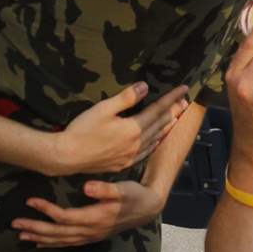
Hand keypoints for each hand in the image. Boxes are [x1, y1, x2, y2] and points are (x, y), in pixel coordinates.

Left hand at [12, 179, 161, 246]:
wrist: (147, 208)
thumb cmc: (134, 195)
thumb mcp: (123, 188)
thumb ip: (105, 189)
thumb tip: (86, 187)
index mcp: (95, 218)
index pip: (64, 217)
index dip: (46, 210)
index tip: (30, 201)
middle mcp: (90, 231)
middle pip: (57, 233)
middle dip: (35, 228)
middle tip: (15, 223)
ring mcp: (90, 236)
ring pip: (60, 241)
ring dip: (40, 238)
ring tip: (21, 235)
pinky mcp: (91, 237)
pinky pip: (68, 244)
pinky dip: (52, 244)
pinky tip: (40, 244)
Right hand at [48, 83, 188, 176]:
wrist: (67, 157)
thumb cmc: (82, 130)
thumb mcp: (103, 108)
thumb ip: (126, 98)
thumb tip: (145, 87)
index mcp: (134, 128)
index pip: (158, 110)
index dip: (171, 98)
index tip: (184, 89)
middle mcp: (137, 143)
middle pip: (160, 125)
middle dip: (174, 112)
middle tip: (185, 103)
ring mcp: (131, 156)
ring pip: (156, 139)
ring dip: (167, 128)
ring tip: (176, 119)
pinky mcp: (123, 164)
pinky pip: (146, 152)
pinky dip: (156, 143)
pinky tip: (157, 141)